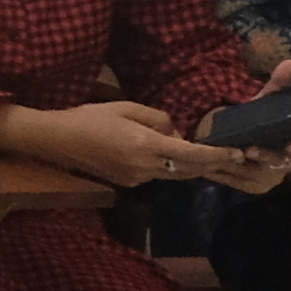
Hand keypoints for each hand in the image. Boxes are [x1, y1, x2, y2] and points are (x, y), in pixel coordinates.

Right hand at [0, 98, 234, 190]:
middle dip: (207, 163)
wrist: (54, 140)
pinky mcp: (127, 183)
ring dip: (186, 165)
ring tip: (197, 154)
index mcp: (146, 146)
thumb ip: (157, 119)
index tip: (235, 152)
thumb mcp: (125, 107)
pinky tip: (160, 155)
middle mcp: (145, 167)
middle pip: (186, 169)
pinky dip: (165, 166)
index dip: (216, 155)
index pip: (191, 154)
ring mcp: (136, 178)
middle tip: (226, 155)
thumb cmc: (87, 118)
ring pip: (172, 174)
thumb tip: (174, 132)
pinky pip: (155, 175)